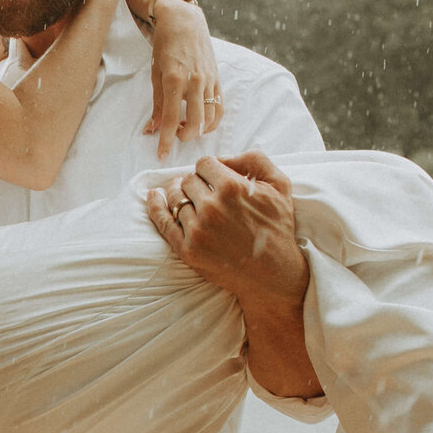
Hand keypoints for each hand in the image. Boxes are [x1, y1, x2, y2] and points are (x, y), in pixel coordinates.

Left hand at [143, 0, 222, 156]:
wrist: (185, 22)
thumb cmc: (165, 46)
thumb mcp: (155, 74)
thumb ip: (156, 104)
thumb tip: (152, 129)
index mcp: (174, 80)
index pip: (170, 119)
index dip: (165, 141)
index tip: (161, 156)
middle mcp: (194, 82)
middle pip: (195, 123)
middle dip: (184, 136)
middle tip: (174, 134)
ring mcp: (209, 80)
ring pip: (210, 118)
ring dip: (198, 130)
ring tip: (185, 126)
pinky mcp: (218, 79)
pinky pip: (220, 107)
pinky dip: (212, 121)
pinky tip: (202, 122)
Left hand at [147, 151, 319, 398]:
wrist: (272, 274)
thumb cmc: (277, 227)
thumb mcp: (279, 184)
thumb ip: (253, 160)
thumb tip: (223, 158)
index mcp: (232, 187)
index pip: (203, 164)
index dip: (209, 169)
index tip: (213, 178)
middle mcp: (211, 207)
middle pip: (187, 180)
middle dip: (195, 182)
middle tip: (202, 190)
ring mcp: (197, 230)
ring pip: (175, 198)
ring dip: (179, 193)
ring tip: (184, 195)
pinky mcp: (188, 250)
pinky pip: (162, 222)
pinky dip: (155, 206)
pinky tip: (153, 197)